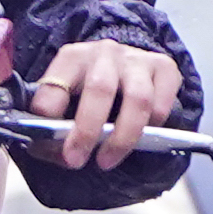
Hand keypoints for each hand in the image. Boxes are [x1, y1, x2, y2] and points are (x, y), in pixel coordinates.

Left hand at [28, 35, 184, 172]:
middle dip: (87, 130)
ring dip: (122, 137)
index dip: (49, 114)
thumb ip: (56, 128)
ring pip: (137, 99)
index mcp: (72, 58)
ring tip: (107, 160)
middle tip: (77, 159)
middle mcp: (104, 53)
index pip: (54, 83)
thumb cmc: (90, 90)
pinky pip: (162, 104)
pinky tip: (140, 138)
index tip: (48, 142)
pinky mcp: (164, 67)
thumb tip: (58, 155)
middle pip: (100, 89)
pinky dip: (152, 127)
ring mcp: (137, 59)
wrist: (126, 65)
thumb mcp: (66, 101)